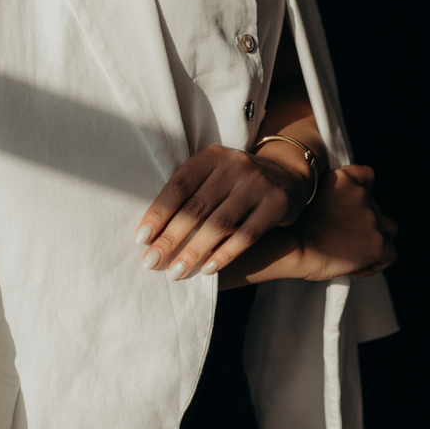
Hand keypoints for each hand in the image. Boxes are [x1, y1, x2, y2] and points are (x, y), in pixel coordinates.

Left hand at [134, 143, 313, 280]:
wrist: (287, 176)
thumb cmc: (236, 182)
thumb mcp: (213, 175)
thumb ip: (189, 194)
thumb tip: (152, 232)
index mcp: (211, 156)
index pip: (179, 186)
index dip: (158, 213)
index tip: (141, 239)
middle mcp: (234, 165)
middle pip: (196, 207)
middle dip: (170, 238)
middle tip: (151, 262)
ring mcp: (257, 184)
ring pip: (219, 224)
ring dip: (194, 251)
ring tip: (175, 272)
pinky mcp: (276, 204)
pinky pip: (246, 235)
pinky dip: (225, 255)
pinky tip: (208, 270)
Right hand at [221, 164, 398, 287]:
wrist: (290, 246)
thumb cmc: (290, 228)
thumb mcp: (308, 197)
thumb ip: (330, 198)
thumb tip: (340, 214)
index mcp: (344, 178)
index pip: (368, 175)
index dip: (363, 193)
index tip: (350, 209)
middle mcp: (361, 195)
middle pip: (376, 209)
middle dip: (363, 224)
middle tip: (342, 241)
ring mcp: (371, 218)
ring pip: (389, 229)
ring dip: (375, 239)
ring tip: (353, 254)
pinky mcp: (377, 243)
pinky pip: (390, 254)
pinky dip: (377, 263)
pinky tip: (355, 270)